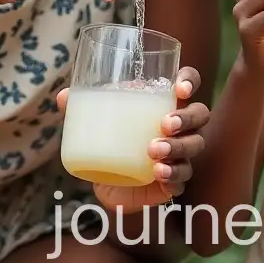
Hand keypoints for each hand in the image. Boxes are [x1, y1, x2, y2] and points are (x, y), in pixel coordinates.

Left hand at [55, 67, 209, 213]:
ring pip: (195, 145)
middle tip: (165, 123)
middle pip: (200, 114)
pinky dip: (174, 175)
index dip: (190, 80)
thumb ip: (80, 107)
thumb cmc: (109, 138)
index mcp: (164, 100)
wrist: (107, 182)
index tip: (180, 86)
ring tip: (154, 150)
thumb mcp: (95, 120)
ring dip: (178, 146)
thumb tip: (63, 97)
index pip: (189, 82)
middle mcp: (180, 125)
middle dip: (186, 117)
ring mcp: (180, 153)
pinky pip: (183, 177)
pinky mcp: (174, 181)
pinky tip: (159, 173)